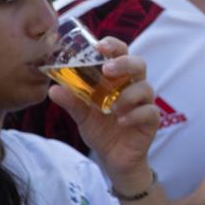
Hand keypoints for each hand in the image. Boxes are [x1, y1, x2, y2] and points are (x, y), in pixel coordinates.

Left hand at [48, 37, 157, 189]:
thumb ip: (71, 101)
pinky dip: (134, 115)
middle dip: (125, 64)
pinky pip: (149, 112)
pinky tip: (121, 121)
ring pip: (145, 88)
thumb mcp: (81, 115)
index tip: (100, 46)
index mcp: (117, 79)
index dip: (113, 46)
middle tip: (108, 70)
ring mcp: (144, 103)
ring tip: (112, 107)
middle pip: (139, 65)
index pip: (120, 54)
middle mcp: (133, 87)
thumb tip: (54, 88)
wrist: (113, 158)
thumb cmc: (101, 130)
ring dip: (128, 94)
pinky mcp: (151, 121)